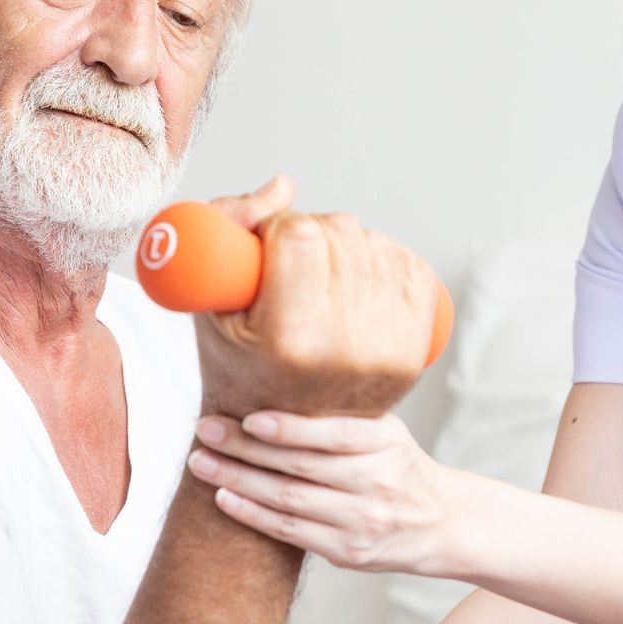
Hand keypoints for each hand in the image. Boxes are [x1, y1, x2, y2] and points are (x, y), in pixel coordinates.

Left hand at [189, 410, 468, 576]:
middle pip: (300, 466)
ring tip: (201, 462)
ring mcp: (361, 522)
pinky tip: (225, 497)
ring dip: (238, 479)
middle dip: (244, 448)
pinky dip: (252, 514)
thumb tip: (274, 386)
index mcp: (386, 445)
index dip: (289, 428)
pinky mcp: (347, 552)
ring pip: (288, 500)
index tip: (248, 418)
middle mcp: (376, 484)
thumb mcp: (387, 433)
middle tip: (205, 430)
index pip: (334, 435)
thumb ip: (343, 417)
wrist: (441, 523)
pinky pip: (289, 532)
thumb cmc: (400, 466)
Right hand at [192, 186, 443, 420]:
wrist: (285, 437)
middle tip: (293, 263)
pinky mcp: (414, 351)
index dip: (278, 227)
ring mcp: (386, 351)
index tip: (267, 246)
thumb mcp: (208, 300)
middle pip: (341, 232)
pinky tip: (359, 282)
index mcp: (288, 338)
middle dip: (313, 233)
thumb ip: (226, 225)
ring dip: (349, 245)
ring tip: (323, 277)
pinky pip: (411, 266)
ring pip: (376, 243)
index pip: (299, 235)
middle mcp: (345, 348)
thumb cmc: (238, 362)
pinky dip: (385, 260)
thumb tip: (285, 185)